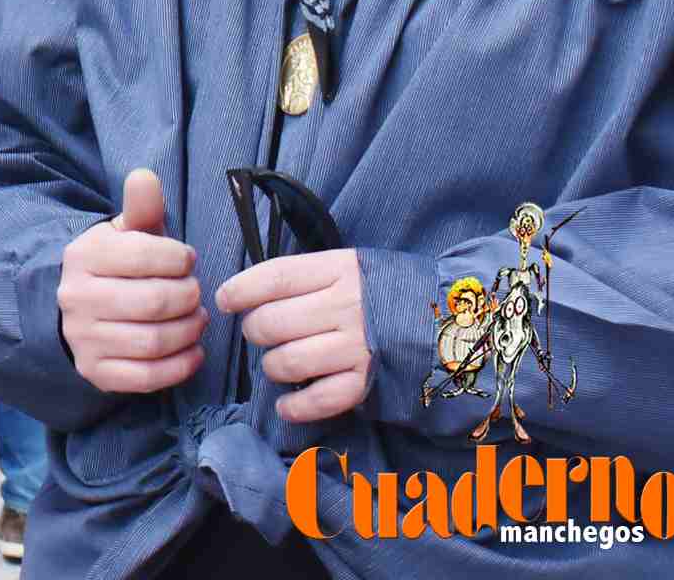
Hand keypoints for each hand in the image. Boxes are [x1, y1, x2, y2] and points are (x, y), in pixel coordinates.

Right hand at [58, 168, 207, 394]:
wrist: (76, 307)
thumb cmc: (114, 266)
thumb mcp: (124, 233)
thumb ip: (140, 207)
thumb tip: (145, 176)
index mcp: (83, 256)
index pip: (147, 256)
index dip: (180, 259)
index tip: (186, 260)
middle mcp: (76, 298)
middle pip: (155, 302)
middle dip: (189, 297)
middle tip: (195, 293)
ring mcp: (83, 338)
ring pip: (153, 341)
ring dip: (189, 332)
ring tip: (196, 319)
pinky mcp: (96, 372)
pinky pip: (147, 377)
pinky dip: (180, 366)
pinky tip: (193, 351)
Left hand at [218, 249, 371, 421]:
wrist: (449, 321)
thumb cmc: (382, 292)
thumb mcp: (348, 266)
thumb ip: (304, 277)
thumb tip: (247, 292)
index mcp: (339, 270)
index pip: (275, 277)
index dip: (241, 289)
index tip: (224, 300)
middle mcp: (347, 307)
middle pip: (272, 322)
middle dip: (254, 331)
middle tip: (260, 333)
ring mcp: (359, 347)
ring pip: (288, 361)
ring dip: (272, 366)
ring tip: (278, 363)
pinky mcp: (369, 382)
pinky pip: (321, 399)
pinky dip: (296, 407)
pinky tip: (286, 405)